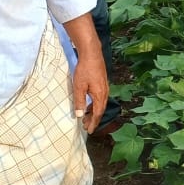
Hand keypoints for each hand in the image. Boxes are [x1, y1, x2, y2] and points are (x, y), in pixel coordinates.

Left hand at [59, 14, 108, 133]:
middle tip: (86, 126)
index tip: (89, 131)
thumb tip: (79, 115)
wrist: (92, 53)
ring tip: (86, 117)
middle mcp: (105, 93)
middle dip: (93, 119)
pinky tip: (89, 103)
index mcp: (100, 95)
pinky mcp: (102, 83)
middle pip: (100, 110)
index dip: (93, 123)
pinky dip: (94, 104)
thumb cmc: (84, 69)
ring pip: (100, 104)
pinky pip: (100, 98)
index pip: (97, 114)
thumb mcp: (79, 86)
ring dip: (93, 112)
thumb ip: (79, 101)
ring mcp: (105, 87)